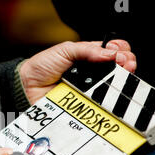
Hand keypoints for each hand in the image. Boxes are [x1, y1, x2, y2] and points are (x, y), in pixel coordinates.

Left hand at [19, 40, 136, 103]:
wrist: (26, 85)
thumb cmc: (42, 66)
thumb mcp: (65, 50)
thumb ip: (87, 49)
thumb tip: (110, 52)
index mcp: (89, 57)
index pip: (113, 52)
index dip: (121, 50)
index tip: (120, 52)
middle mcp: (92, 74)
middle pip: (118, 69)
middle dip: (127, 63)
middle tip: (125, 63)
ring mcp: (90, 89)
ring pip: (114, 86)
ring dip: (123, 78)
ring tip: (123, 73)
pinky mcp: (85, 104)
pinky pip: (101, 102)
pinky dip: (110, 97)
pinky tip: (113, 90)